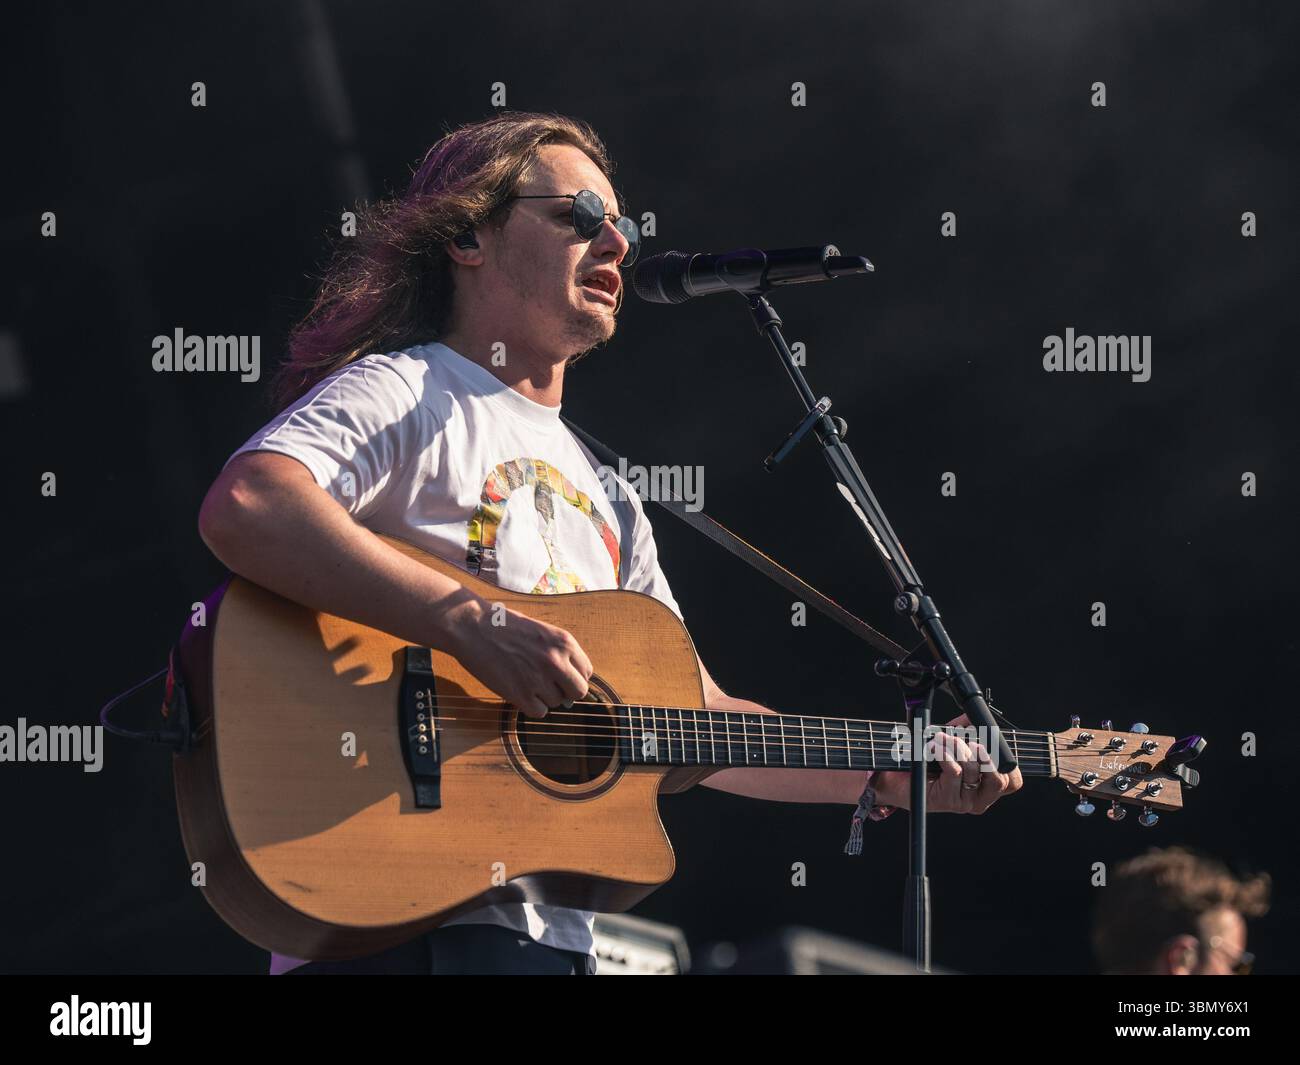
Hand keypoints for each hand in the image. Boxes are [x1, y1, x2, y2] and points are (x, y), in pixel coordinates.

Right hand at [446, 597, 592, 717]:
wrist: (473, 627)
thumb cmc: (505, 626)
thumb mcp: (542, 631)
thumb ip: (560, 653)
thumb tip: (570, 681)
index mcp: (564, 642)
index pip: (586, 671)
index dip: (574, 676)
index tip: (562, 677)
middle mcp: (556, 661)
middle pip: (579, 691)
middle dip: (566, 691)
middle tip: (549, 685)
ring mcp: (539, 679)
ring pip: (557, 702)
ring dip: (544, 696)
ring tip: (525, 680)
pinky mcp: (520, 695)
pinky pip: (539, 712)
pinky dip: (530, 706)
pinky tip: (519, 690)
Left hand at [873, 713, 1023, 813]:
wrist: (897, 780)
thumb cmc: (927, 763)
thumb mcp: (951, 744)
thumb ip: (966, 730)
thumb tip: (973, 715)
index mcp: (987, 788)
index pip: (1013, 782)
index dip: (1007, 762)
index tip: (989, 742)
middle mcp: (979, 799)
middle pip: (999, 779)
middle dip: (984, 753)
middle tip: (969, 740)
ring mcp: (964, 803)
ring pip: (972, 769)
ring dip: (956, 746)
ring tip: (941, 738)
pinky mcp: (947, 800)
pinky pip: (954, 771)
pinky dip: (944, 754)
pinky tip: (934, 747)